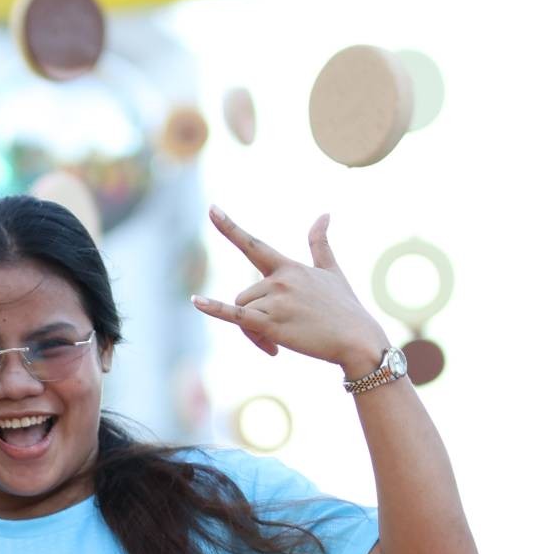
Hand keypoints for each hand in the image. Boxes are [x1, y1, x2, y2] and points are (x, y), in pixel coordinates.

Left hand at [194, 211, 388, 373]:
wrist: (357, 339)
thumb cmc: (345, 308)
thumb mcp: (332, 272)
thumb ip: (320, 243)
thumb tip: (325, 213)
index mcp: (289, 267)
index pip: (253, 244)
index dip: (229, 228)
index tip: (211, 209)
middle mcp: (279, 280)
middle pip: (244, 297)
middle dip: (255, 318)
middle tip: (281, 335)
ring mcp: (276, 301)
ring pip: (243, 313)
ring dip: (254, 333)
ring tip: (280, 343)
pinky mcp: (272, 323)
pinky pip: (236, 315)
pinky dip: (214, 309)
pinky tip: (195, 301)